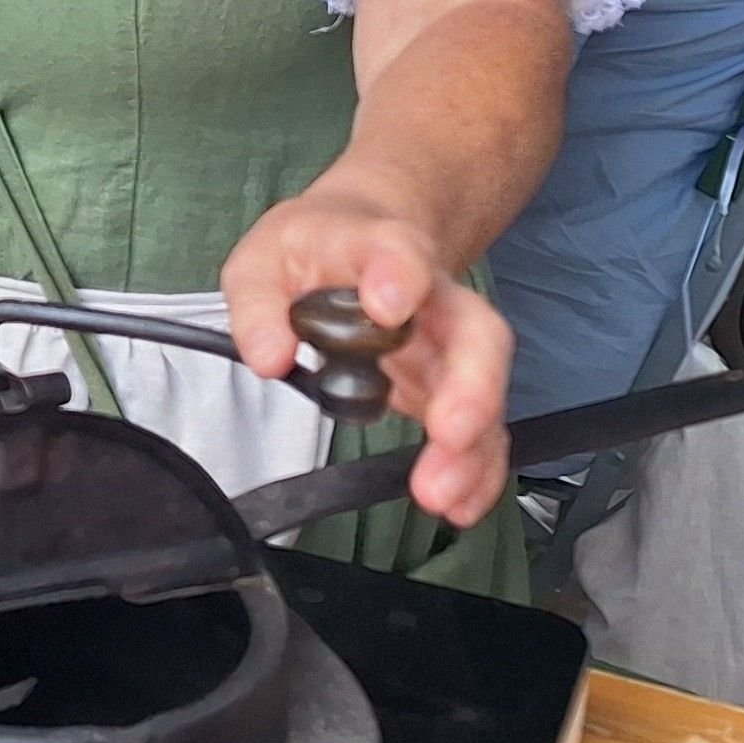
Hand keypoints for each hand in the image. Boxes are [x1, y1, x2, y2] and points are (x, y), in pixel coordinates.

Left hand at [217, 178, 512, 525]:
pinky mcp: (452, 388)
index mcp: (378, 250)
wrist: (360, 237)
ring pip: (485, 390)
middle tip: (447, 432)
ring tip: (440, 494)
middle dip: (471, 386)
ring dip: (472, 447)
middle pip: (476, 332)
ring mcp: (449, 345)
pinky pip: (480, 430)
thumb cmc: (314, 250)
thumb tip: (268, 356)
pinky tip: (460, 505)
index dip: (399, 276)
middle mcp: (432, 298)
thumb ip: (258, 304)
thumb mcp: (262, 262)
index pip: (399, 253)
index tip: (386, 306)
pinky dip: (477, 471)